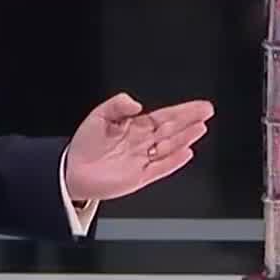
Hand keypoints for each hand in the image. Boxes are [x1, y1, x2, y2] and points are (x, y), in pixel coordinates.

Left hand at [62, 93, 212, 202]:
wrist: (73, 170)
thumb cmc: (85, 144)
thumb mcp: (99, 115)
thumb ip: (118, 105)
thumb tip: (136, 103)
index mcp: (136, 126)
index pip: (165, 116)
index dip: (183, 110)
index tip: (199, 106)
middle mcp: (143, 142)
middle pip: (172, 129)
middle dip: (190, 120)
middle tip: (207, 112)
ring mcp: (143, 159)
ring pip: (170, 147)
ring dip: (185, 138)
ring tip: (199, 128)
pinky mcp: (140, 176)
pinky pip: (161, 168)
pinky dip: (174, 161)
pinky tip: (186, 153)